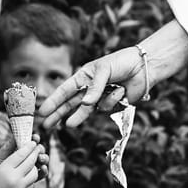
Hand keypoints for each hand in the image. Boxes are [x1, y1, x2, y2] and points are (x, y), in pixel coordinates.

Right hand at [0, 141, 43, 187]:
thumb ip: (4, 154)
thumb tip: (14, 140)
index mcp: (4, 170)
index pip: (21, 154)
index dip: (28, 147)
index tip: (33, 142)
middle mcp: (14, 178)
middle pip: (30, 162)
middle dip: (35, 153)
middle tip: (38, 147)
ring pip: (34, 172)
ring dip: (35, 166)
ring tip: (33, 161)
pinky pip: (32, 182)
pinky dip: (31, 177)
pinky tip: (28, 173)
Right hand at [39, 21, 187, 128]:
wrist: (145, 66)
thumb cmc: (122, 62)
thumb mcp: (104, 70)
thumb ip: (94, 88)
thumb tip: (86, 104)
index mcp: (83, 77)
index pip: (64, 91)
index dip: (53, 101)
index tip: (42, 111)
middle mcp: (89, 89)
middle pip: (70, 104)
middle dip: (58, 114)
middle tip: (46, 125)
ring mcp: (100, 98)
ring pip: (85, 111)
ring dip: (78, 117)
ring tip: (68, 125)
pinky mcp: (112, 104)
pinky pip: (107, 107)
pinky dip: (113, 99)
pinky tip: (121, 90)